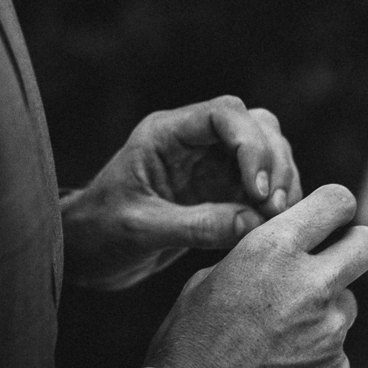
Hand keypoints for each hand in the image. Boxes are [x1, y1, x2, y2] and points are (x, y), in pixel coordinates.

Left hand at [62, 96, 302, 289]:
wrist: (86, 253)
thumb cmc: (100, 233)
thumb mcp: (141, 230)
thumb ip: (195, 225)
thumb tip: (255, 222)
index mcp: (167, 134)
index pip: (224, 114)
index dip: (251, 143)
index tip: (257, 189)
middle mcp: (195, 141)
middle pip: (256, 126)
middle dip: (273, 162)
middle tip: (274, 208)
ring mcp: (212, 164)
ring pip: (268, 150)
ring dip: (281, 180)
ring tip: (277, 218)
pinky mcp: (223, 190)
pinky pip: (264, 183)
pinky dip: (277, 199)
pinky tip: (273, 225)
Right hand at [145, 184, 367, 367]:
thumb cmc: (189, 341)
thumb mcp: (210, 278)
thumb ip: (257, 256)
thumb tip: (283, 247)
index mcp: (274, 249)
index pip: (337, 200)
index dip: (334, 208)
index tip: (329, 219)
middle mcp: (311, 283)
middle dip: (355, 247)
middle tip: (334, 262)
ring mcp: (330, 330)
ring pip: (347, 304)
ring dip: (325, 312)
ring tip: (279, 337)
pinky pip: (337, 351)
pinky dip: (316, 357)